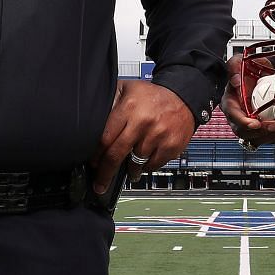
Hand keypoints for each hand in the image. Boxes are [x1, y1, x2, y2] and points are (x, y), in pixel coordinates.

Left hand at [93, 79, 196, 194]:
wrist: (183, 97)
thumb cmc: (152, 96)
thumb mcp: (127, 89)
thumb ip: (109, 103)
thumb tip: (90, 123)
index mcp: (129, 107)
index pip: (105, 138)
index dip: (96, 155)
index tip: (93, 164)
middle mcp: (143, 121)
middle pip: (117, 155)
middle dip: (105, 173)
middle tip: (100, 184)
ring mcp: (159, 135)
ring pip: (135, 163)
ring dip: (129, 169)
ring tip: (128, 167)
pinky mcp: (171, 146)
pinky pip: (152, 166)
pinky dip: (146, 167)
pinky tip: (144, 160)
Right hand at [219, 55, 274, 146]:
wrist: (255, 74)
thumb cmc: (245, 71)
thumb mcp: (238, 62)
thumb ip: (234, 67)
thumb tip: (236, 80)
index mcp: (230, 102)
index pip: (233, 116)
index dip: (243, 122)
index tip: (255, 123)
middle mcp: (238, 116)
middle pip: (245, 132)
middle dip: (262, 131)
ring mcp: (250, 123)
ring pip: (258, 137)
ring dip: (274, 135)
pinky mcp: (262, 127)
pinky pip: (269, 137)